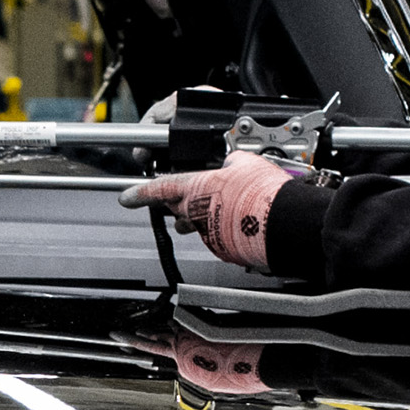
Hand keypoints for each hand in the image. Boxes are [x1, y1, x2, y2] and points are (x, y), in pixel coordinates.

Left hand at [122, 153, 300, 271]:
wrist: (282, 222)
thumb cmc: (262, 193)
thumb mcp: (246, 162)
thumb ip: (231, 160)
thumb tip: (232, 159)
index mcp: (195, 189)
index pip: (158, 189)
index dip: (139, 193)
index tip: (126, 198)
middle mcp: (196, 214)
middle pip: (176, 209)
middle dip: (179, 203)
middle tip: (191, 196)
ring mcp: (209, 234)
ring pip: (196, 225)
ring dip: (202, 216)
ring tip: (221, 207)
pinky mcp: (224, 249)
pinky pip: (217, 236)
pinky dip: (225, 228)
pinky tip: (241, 220)